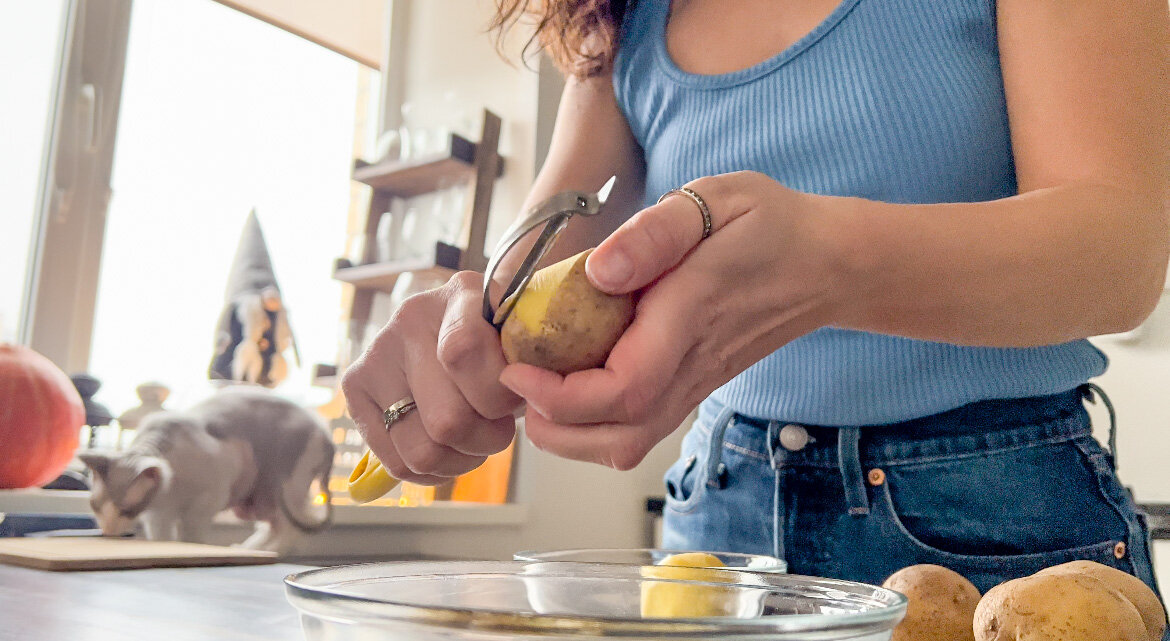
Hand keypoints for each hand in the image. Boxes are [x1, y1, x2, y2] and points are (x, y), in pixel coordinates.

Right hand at [341, 272, 520, 483]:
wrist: (457, 333)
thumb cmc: (502, 346)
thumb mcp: (526, 341)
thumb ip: (531, 358)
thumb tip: (528, 392)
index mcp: (461, 293)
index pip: (464, 351)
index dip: (498, 394)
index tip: (516, 396)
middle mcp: (409, 319)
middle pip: (449, 420)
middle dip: (488, 437)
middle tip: (499, 424)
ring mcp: (376, 354)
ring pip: (423, 449)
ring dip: (462, 458)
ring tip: (475, 437)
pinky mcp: (355, 388)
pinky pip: (397, 463)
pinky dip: (433, 471)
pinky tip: (448, 448)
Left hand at [499, 171, 846, 469]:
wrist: (827, 264)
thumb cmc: (769, 225)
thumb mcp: (714, 200)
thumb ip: (657, 233)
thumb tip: (598, 271)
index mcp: (689, 318)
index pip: (622, 389)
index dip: (558, 393)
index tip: (516, 364)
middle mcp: (691, 366)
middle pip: (617, 437)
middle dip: (553, 425)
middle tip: (514, 380)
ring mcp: (694, 384)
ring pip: (627, 443)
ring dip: (570, 432)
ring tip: (534, 389)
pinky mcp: (693, 387)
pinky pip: (639, 427)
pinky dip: (594, 423)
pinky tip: (572, 382)